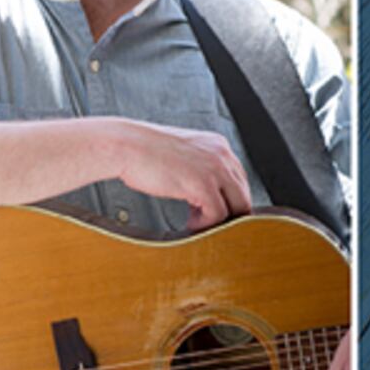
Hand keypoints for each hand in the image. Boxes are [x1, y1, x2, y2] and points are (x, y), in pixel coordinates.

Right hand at [110, 120, 250, 229]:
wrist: (126, 145)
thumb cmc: (144, 152)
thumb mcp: (182, 153)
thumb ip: (200, 167)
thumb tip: (207, 193)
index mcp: (217, 144)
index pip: (239, 179)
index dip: (227, 199)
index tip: (209, 209)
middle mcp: (222, 154)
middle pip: (243, 195)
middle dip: (226, 213)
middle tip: (204, 220)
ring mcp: (215, 169)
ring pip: (237, 207)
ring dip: (217, 221)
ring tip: (195, 222)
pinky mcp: (203, 185)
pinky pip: (218, 216)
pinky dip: (204, 225)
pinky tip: (188, 223)